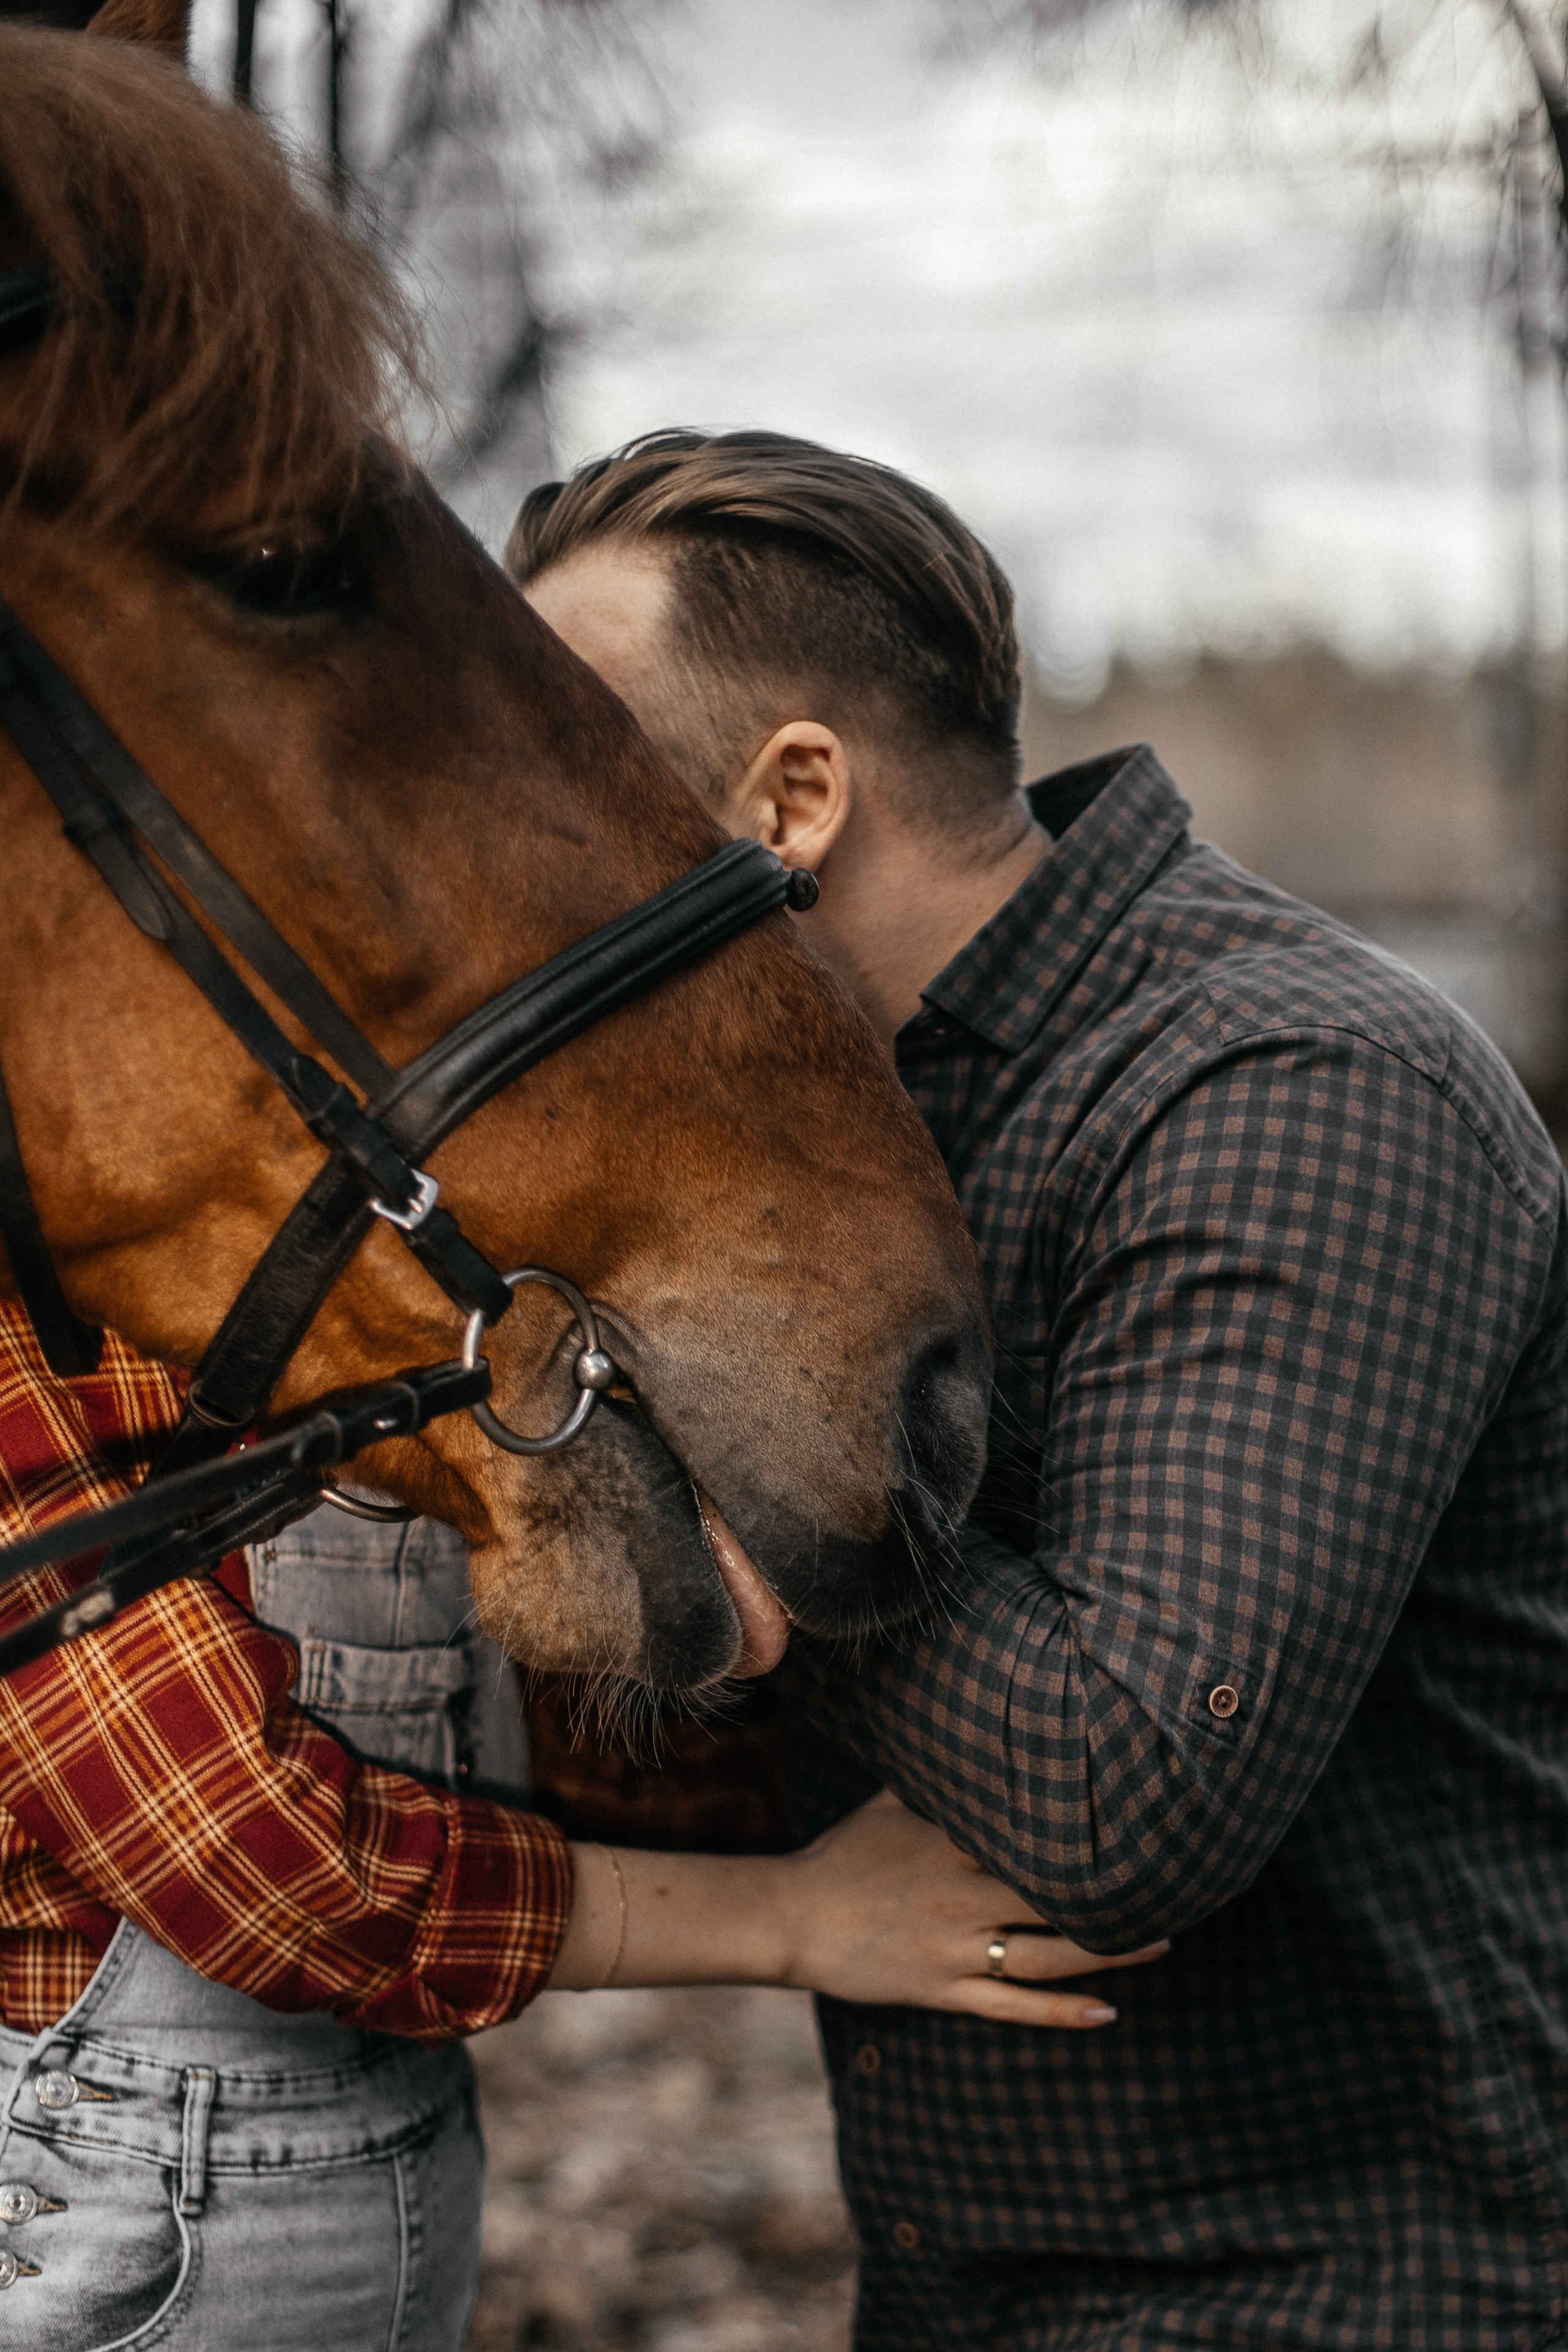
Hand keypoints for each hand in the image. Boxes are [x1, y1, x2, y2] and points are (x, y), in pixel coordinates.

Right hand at [545, 1790, 1168, 2024]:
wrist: (796, 1917)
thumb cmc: (850, 1851)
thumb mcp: (893, 1800)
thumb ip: (942, 1774)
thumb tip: (982, 1720)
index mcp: (950, 1840)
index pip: (1031, 1831)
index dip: (1087, 1826)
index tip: (1143, 1816)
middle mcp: (959, 1892)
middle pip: (1054, 1894)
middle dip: (1116, 1891)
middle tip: (1180, 1882)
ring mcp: (954, 1946)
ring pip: (1047, 1954)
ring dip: (1108, 1951)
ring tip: (1162, 1941)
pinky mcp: (944, 1990)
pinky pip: (1013, 2005)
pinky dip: (1062, 2012)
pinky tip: (1107, 2013)